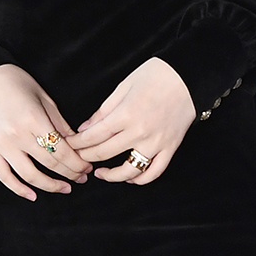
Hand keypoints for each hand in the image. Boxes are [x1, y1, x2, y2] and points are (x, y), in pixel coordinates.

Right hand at [0, 64, 91, 201]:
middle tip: (82, 178)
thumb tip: (76, 144)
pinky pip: (4, 176)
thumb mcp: (44, 98)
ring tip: (64, 188)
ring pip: (28, 175)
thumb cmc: (16, 82)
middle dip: (70, 174)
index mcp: (33, 120)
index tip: (87, 167)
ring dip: (50, 186)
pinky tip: (32, 195)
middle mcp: (17, 136)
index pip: (61, 150)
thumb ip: (59, 123)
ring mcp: (1, 145)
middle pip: (49, 164)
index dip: (77, 163)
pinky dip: (18, 189)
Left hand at [68, 58, 196, 184]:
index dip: (77, 143)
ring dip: (110, 176)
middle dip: (86, 157)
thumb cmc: (154, 75)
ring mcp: (156, 143)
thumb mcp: (123, 87)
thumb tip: (85, 128)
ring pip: (128, 170)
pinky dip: (140, 179)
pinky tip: (129, 177)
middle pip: (105, 153)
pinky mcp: (170, 148)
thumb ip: (103, 110)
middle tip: (77, 157)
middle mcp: (139, 132)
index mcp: (125, 114)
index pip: (94, 136)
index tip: (69, 144)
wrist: (187, 76)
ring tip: (99, 173)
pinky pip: (154, 172)